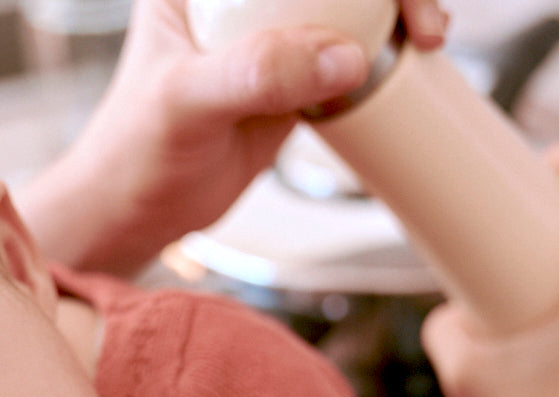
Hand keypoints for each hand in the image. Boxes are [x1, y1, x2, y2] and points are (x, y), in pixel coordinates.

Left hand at [17, 0, 448, 275]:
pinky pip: (352, 50)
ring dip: (396, 14)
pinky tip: (408, 63)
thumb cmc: (133, 153)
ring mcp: (269, 33)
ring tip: (425, 41)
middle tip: (420, 25)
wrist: (135, 213)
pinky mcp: (292, 75)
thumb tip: (345, 57)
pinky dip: (386, 53)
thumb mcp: (186, 104)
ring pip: (350, 6)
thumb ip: (256, 73)